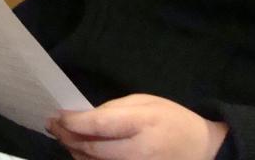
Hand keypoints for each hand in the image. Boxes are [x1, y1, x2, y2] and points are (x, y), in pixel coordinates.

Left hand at [48, 94, 228, 159]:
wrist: (201, 151)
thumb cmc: (172, 121)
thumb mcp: (147, 102)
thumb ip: (114, 109)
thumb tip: (84, 118)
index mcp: (143, 123)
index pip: (99, 124)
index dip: (73, 121)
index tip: (57, 115)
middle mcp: (139, 152)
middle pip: (91, 149)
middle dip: (67, 137)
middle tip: (53, 126)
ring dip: (74, 152)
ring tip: (63, 137)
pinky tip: (81, 153)